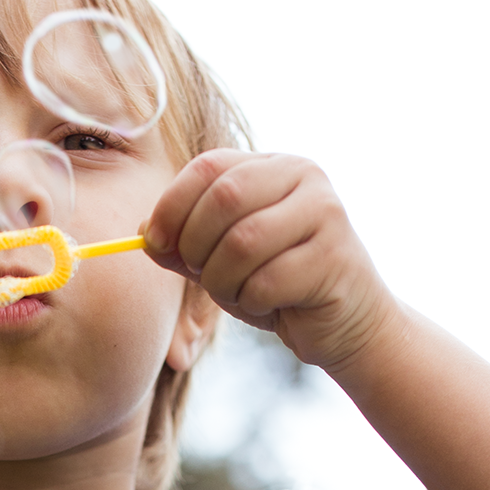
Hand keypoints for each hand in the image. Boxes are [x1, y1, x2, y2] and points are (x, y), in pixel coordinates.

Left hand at [143, 150, 399, 374]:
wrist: (346, 323)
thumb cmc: (280, 287)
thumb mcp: (223, 261)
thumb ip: (186, 244)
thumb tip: (144, 232)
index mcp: (272, 166)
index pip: (209, 166)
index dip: (172, 205)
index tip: (155, 242)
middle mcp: (304, 176)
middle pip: (224, 198)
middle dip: (197, 246)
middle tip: (202, 274)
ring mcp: (325, 213)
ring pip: (243, 242)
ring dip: (223, 281)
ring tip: (237, 294)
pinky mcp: (334, 257)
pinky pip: (267, 282)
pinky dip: (252, 302)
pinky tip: (269, 306)